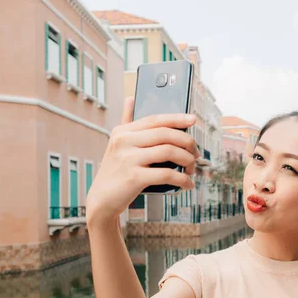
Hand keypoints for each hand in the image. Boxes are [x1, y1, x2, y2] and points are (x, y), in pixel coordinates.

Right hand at [86, 97, 199, 224]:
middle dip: (187, 142)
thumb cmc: (116, 171)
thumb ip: (126, 122)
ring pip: (169, 152)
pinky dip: (182, 179)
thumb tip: (131, 98)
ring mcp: (128, 159)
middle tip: (196, 153)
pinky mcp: (134, 178)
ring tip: (191, 168)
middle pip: (165, 134)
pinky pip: (167, 174)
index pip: (155, 119)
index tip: (193, 120)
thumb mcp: (118, 144)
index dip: (176, 118)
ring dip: (187, 160)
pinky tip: (187, 184)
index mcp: (122, 131)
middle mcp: (124, 142)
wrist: (102, 200)